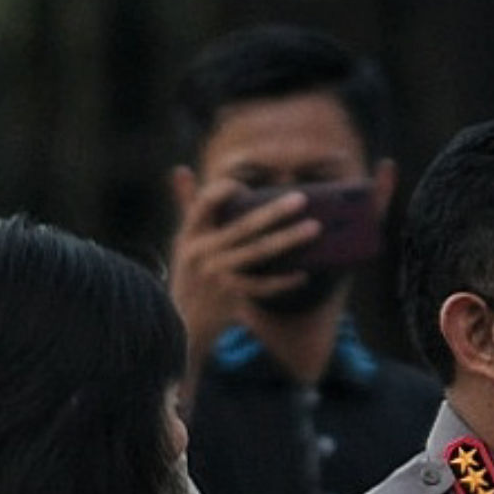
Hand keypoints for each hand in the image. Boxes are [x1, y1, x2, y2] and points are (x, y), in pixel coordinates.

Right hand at [167, 176, 317, 380]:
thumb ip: (187, 205)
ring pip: (258, 253)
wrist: (180, 322)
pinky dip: (284, 281)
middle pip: (243, 227)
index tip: (245, 186)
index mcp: (190, 233)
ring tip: (314, 228)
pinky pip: (264, 287)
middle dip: (274, 211)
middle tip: (302, 199)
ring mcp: (217, 275)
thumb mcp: (183, 239)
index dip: (225, 190)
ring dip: (288, 240)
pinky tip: (304, 273)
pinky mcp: (231, 296)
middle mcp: (202, 252)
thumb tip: (181, 171)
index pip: (206, 203)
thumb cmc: (190, 272)